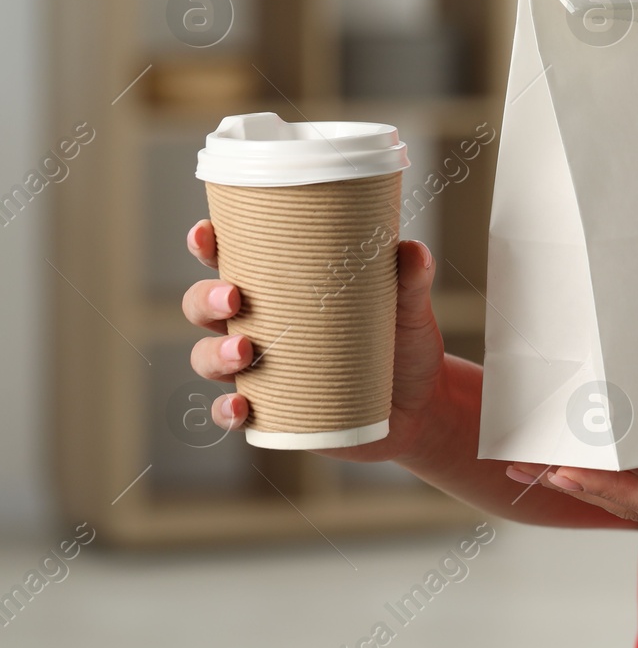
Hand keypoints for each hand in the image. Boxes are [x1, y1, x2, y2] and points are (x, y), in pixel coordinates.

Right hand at [181, 219, 445, 462]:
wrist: (422, 405)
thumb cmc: (404, 342)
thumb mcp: (409, 307)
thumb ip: (410, 278)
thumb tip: (413, 250)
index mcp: (283, 289)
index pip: (232, 258)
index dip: (207, 244)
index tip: (206, 233)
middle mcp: (261, 326)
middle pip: (204, 305)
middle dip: (206, 299)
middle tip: (234, 298)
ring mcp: (260, 370)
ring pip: (208, 357)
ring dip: (212, 353)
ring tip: (244, 351)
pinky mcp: (270, 411)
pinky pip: (231, 413)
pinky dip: (226, 412)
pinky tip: (241, 407)